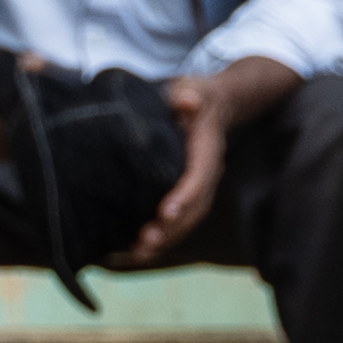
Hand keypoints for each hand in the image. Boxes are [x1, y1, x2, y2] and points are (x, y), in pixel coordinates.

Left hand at [120, 58, 294, 268]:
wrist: (209, 107)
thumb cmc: (193, 97)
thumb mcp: (191, 90)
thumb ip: (188, 95)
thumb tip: (187, 101)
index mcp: (207, 151)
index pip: (200, 177)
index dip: (185, 196)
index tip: (167, 213)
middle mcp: (206, 174)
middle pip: (195, 208)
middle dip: (172, 229)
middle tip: (145, 243)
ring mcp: (197, 188)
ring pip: (187, 221)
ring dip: (164, 239)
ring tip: (137, 252)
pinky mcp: (184, 196)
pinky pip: (176, 221)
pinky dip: (159, 237)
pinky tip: (133, 248)